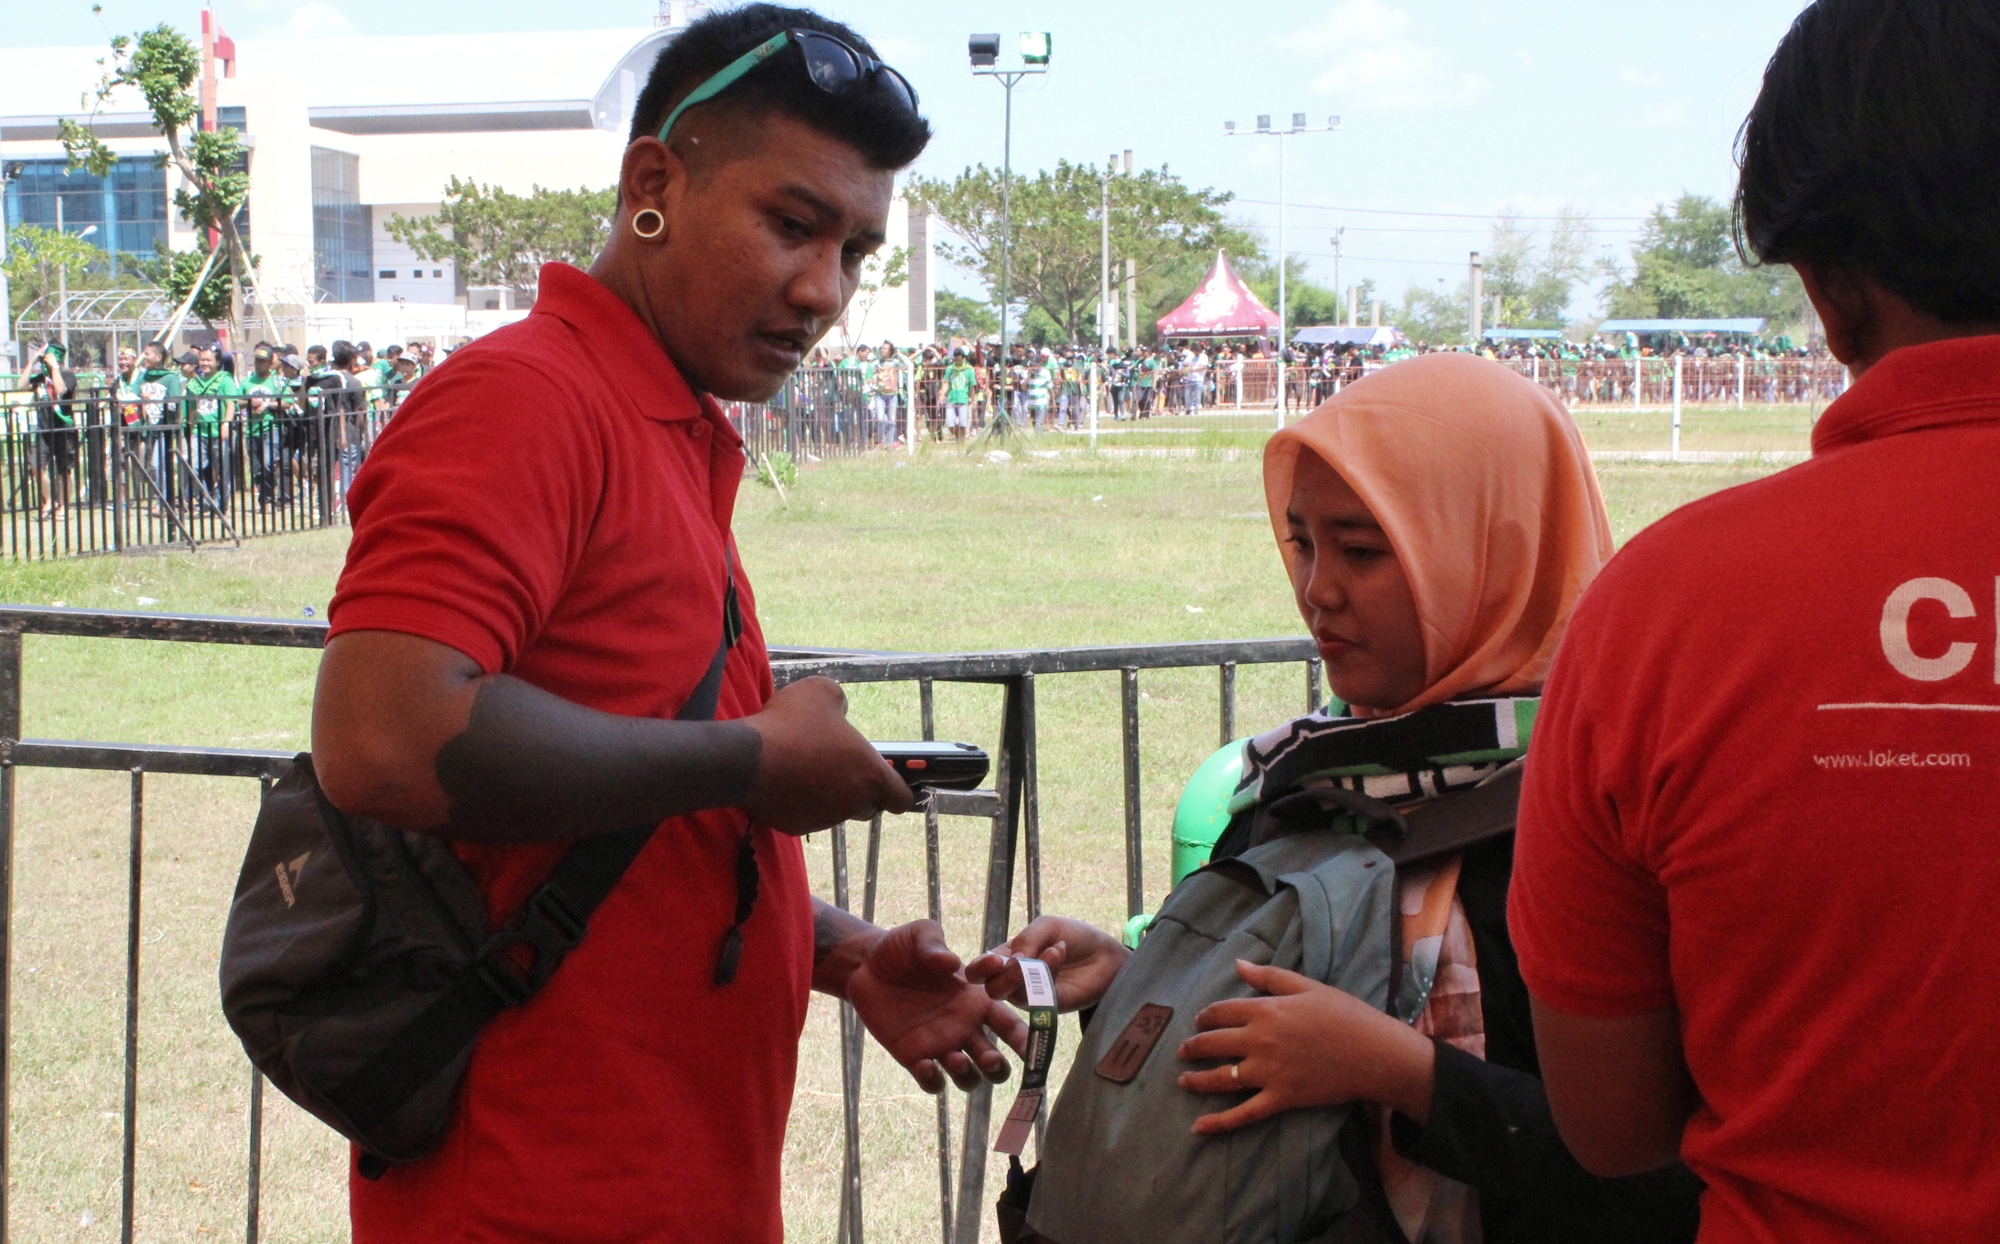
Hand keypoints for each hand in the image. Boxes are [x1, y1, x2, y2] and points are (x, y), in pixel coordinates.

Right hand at [742, 676, 912, 833]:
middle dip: (857, 789)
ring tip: (802, 765)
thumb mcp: (822, 692)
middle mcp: (852, 803)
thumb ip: (840, 702)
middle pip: (867, 805)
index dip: (899, 790)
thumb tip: (838, 712)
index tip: (889, 782)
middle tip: (835, 764)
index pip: (900, 798)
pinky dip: (799, 801)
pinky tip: (783, 779)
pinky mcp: (795, 826)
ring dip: (825, 793)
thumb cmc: (791, 725)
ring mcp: (823, 819)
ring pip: (834, 809)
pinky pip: (805, 814)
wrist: (747, 759)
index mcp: (869, 775)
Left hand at [846, 919, 1029, 1092]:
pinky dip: (934, 1081)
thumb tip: (951, 963)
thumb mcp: (921, 935)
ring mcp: (940, 1045)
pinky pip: (933, 1082)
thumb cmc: (902, 947)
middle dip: (999, 1068)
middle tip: (989, 1058)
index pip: (1009, 1024)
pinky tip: (924, 1064)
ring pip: (968, 1078)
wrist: (865, 965)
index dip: (1025, 1038)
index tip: (1032, 1048)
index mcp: (976, 1000)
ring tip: (956, 1060)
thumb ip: (936, 946)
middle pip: (995, 1062)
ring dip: (969, 1076)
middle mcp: (964, 1027)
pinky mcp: (913, 1057)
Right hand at [965, 915, 1130, 1013]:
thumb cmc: (1074, 937)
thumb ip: (1026, 938)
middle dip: (1001, 975)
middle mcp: (1014, 980)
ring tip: (1054, 950)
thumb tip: (1011, 961)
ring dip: (1028, 971)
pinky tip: (1058, 954)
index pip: (980, 969)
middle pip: (990, 988)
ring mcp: (1031, 996)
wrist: (1106, 954)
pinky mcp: (1049, 1007)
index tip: (993, 960)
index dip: (979, 967)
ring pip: (1012, 993)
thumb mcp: (1046, 926)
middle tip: (1017, 961)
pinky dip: (1047, 972)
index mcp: (1007, 958)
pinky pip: (1037, 997)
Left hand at [1176, 960, 1434, 1134]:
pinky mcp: (1280, 1099)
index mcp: (1265, 1010)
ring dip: (1196, 1080)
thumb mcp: (1308, 986)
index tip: (1199, 1020)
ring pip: (1221, 1079)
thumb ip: (1270, 976)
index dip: (1205, 1016)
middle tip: (1183, 1050)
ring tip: (1183, 1080)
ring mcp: (1268, 1072)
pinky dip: (1219, 1122)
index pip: (1221, 1011)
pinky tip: (1198, 1127)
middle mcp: (1259, 1040)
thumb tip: (1238, 964)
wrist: (1375, 1053)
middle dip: (1193, 1047)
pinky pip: (1243, 1114)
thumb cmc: (1345, 1015)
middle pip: (1213, 1043)